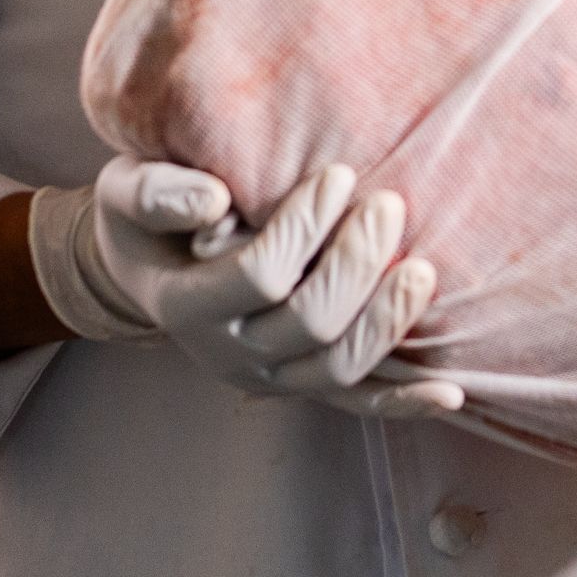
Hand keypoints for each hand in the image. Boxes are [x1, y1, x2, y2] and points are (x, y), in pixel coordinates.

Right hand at [30, 155, 464, 418]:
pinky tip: (448, 391)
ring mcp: (268, 376)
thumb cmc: (147, 217)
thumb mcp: (128, 191)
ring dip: (387, 321)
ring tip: (422, 269)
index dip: (304, 227)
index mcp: (185, 304)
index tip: (338, 174)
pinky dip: (403, 400)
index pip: (259, 276)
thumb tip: (214, 201)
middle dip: (357, 263)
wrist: (147, 267)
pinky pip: (356, 402)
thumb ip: (159, 194)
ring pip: (339, 368)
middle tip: (387, 205)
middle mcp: (227, 353)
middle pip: (309, 323)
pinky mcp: (300, 382)